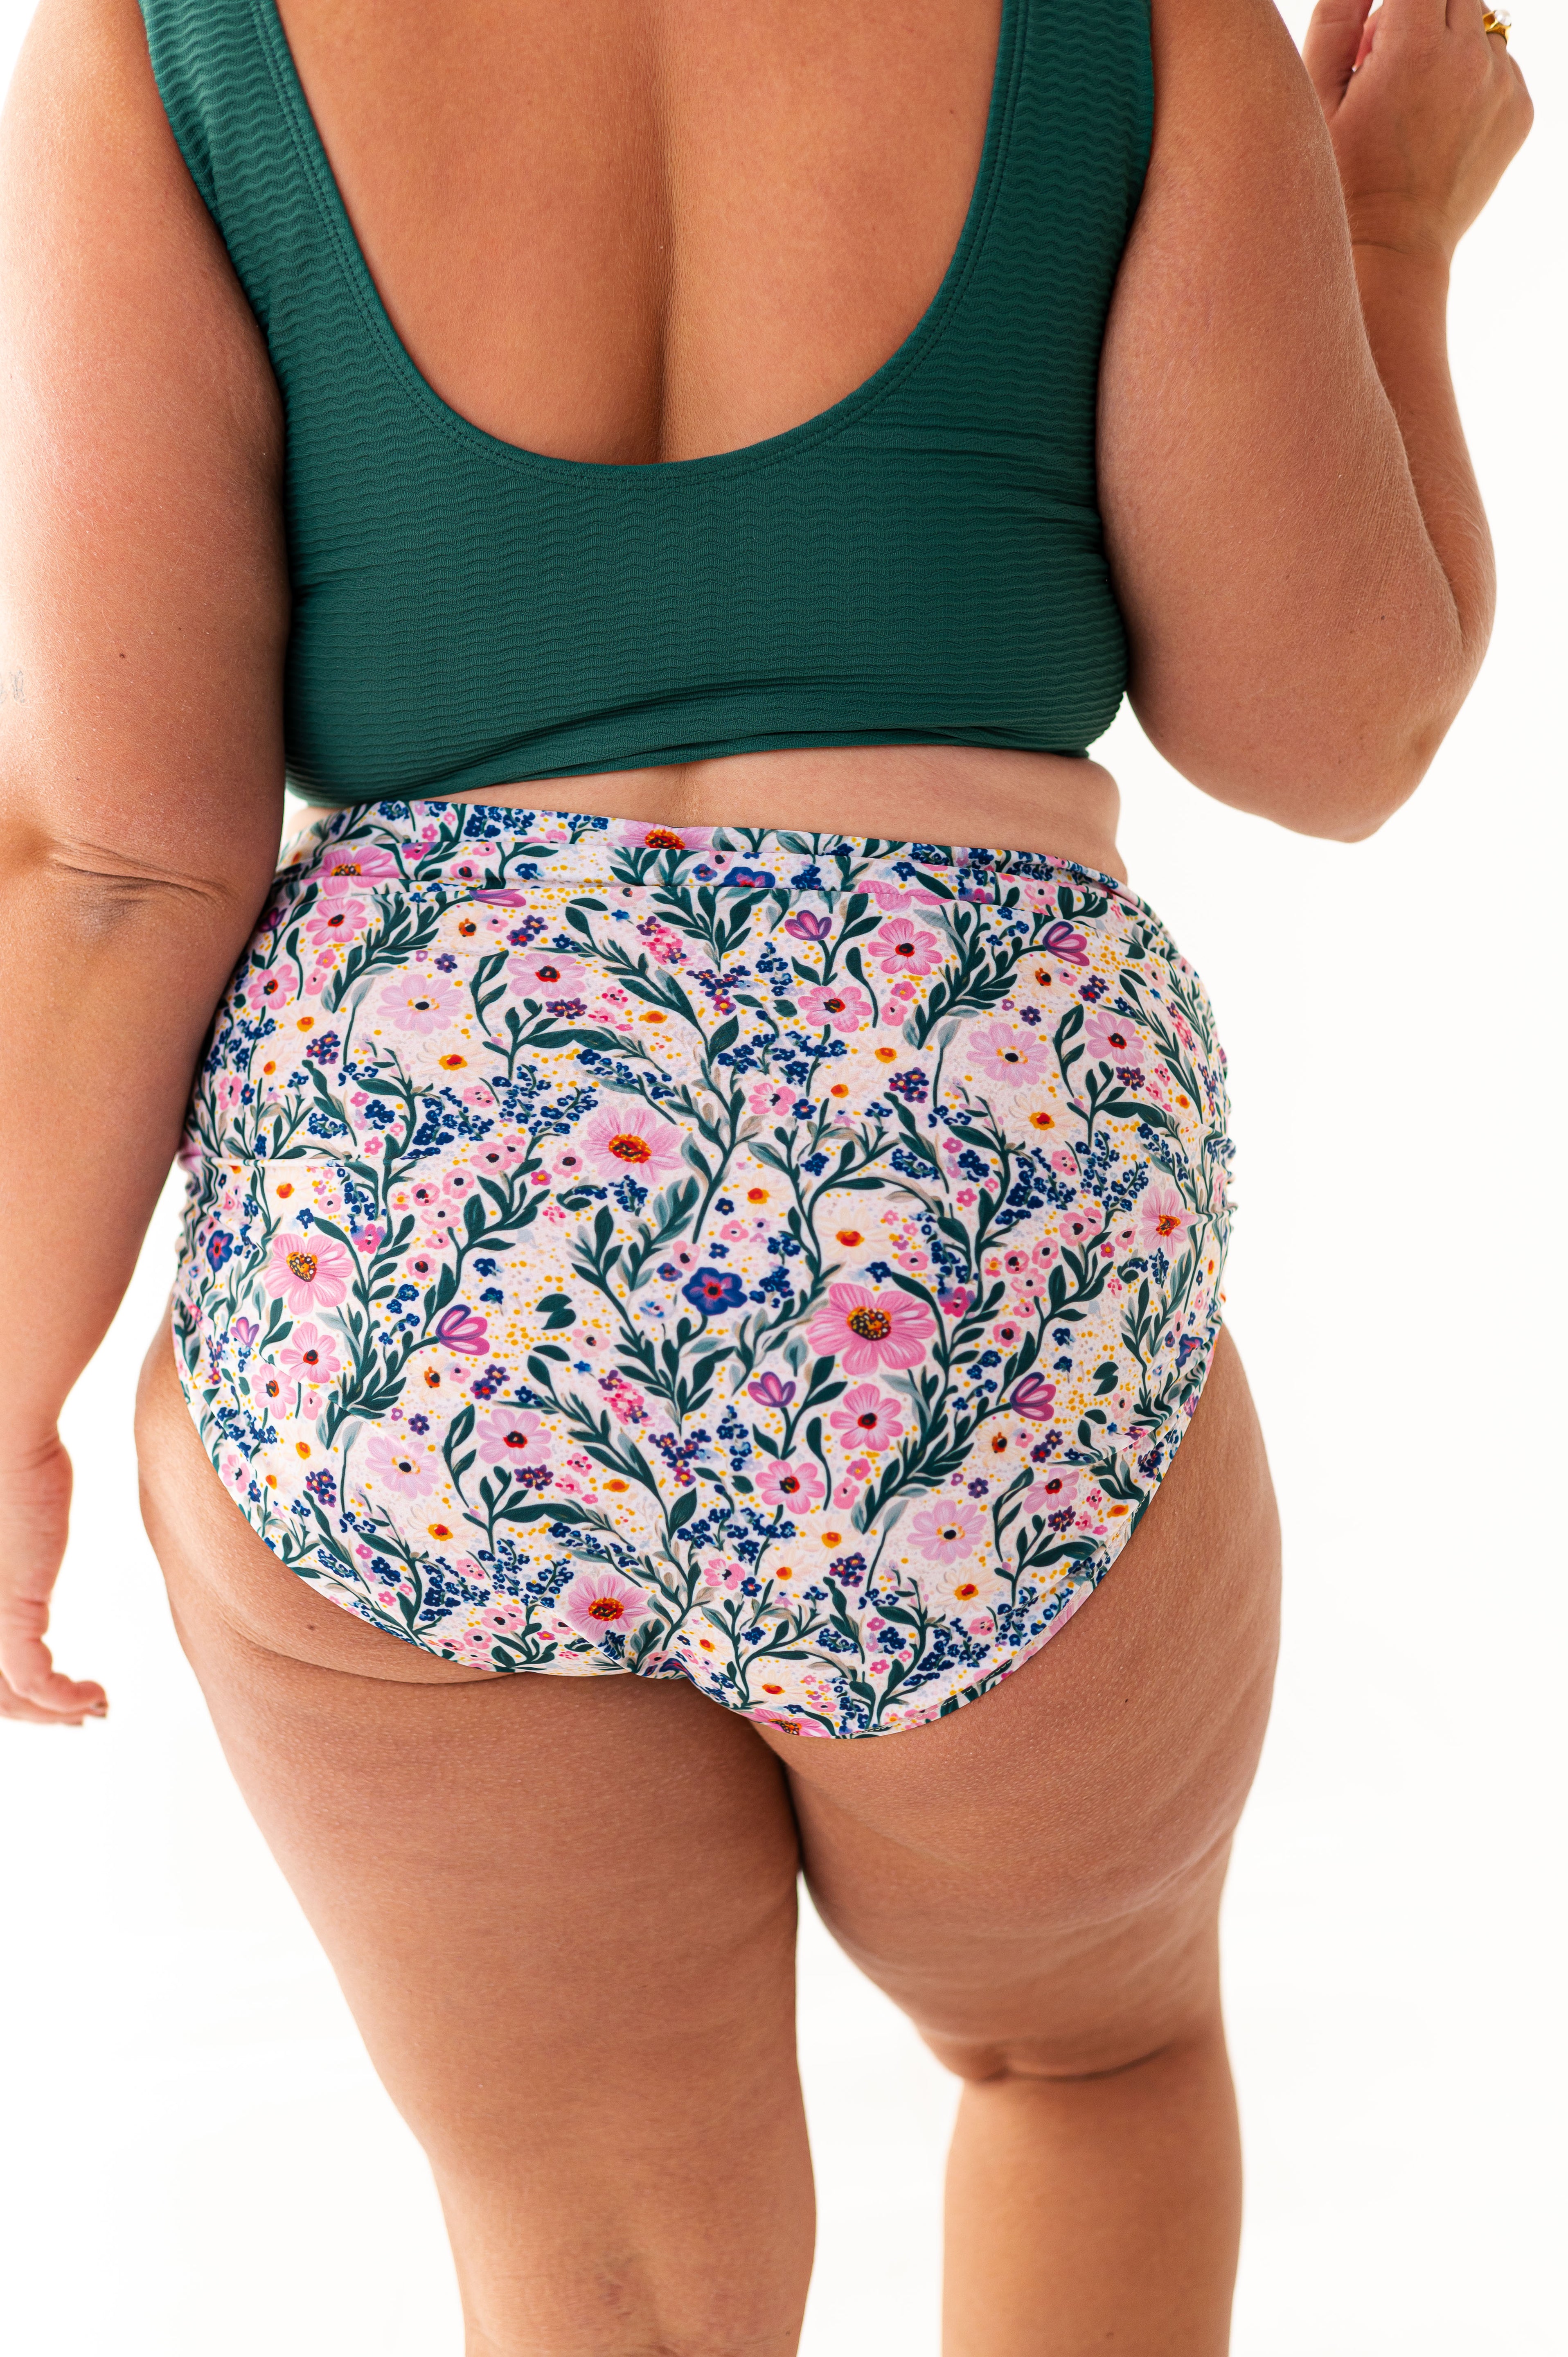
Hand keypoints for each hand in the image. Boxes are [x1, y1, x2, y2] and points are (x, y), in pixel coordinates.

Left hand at [0, 1431, 106, 1725]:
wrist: (5, 1435)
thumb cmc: (8, 1463)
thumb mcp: (12, 1528)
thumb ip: (14, 1562)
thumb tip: (29, 1567)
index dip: (15, 1698)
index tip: (59, 1698)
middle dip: (38, 1715)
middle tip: (80, 1716)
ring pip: (9, 1698)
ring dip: (55, 1714)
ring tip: (94, 1708)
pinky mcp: (9, 1612)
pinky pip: (34, 1680)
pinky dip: (65, 1699)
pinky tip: (97, 1694)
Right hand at [1305, 0, 1532, 262]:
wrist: (1393, 248)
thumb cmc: (1342, 178)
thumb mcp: (1318, 95)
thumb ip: (1337, 17)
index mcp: (1416, 45)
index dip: (1395, 4)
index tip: (1378, 36)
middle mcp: (1470, 57)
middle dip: (1419, 14)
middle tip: (1387, 63)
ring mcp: (1503, 84)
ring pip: (1480, 26)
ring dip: (1449, 43)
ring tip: (1414, 99)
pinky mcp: (1520, 110)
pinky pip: (1500, 66)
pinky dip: (1472, 78)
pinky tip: (1439, 122)